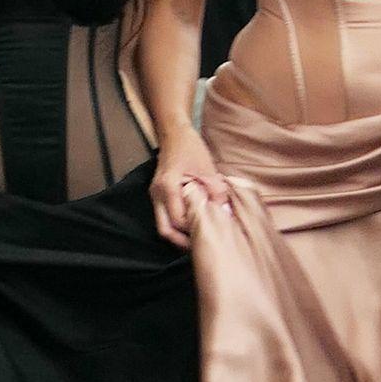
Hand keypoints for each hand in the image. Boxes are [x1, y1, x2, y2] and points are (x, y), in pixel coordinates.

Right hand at [150, 124, 231, 248]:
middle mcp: (157, 194)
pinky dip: (176, 225)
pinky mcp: (158, 195)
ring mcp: (155, 196)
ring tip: (197, 238)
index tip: (210, 231)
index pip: (178, 220)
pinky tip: (191, 225)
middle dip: (181, 242)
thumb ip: (216, 191)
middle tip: (200, 246)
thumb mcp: (208, 169)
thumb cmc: (191, 148)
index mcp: (168, 187)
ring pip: (163, 226)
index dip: (193, 229)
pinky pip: (164, 217)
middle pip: (164, 230)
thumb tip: (225, 213)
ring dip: (178, 235)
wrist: (174, 134)